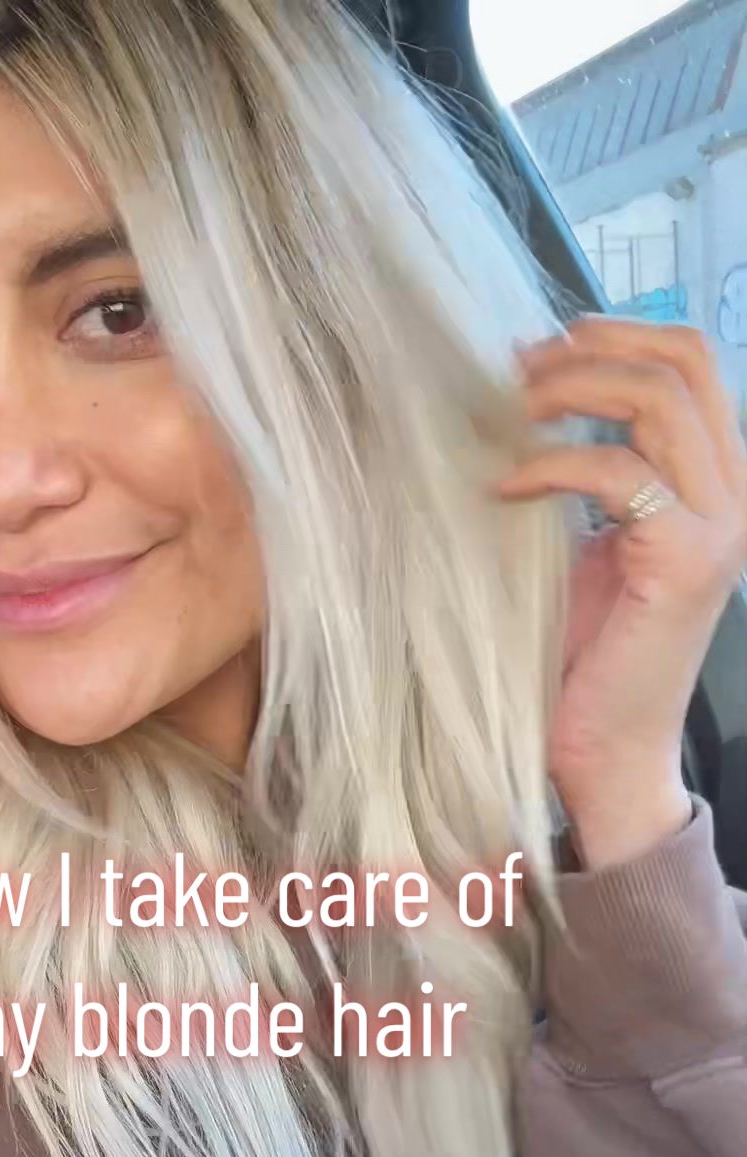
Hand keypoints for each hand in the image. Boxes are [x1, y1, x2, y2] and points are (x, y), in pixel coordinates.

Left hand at [499, 317, 746, 866]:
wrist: (607, 752)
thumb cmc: (587, 658)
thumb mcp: (587, 544)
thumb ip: (588, 474)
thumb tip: (530, 397)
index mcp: (717, 481)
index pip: (693, 363)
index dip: (619, 333)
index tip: (542, 345)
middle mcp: (735, 494)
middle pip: (684, 362)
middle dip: (593, 349)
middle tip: (517, 370)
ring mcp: (720, 525)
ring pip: (658, 401)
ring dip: (571, 391)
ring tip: (509, 412)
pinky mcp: (686, 559)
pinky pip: (618, 471)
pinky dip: (550, 465)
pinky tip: (503, 487)